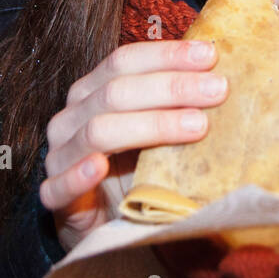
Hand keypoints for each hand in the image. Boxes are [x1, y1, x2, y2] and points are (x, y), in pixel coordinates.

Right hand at [40, 39, 227, 252]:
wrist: (102, 222)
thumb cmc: (135, 169)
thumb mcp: (158, 132)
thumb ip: (177, 106)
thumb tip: (224, 77)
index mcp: (92, 92)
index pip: (124, 61)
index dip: (167, 55)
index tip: (210, 55)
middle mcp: (71, 117)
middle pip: (116, 92)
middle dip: (171, 87)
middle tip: (218, 90)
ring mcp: (59, 156)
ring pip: (97, 131)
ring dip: (149, 125)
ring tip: (196, 126)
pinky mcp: (54, 197)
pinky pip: (59, 185)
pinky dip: (78, 175)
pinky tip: (100, 168)